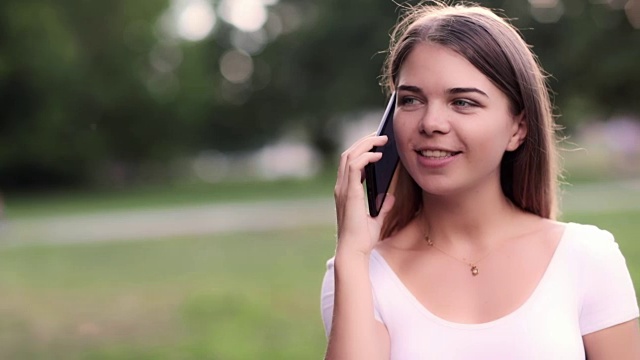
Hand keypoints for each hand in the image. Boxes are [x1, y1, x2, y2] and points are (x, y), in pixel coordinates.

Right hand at [334, 134, 395, 256]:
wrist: (354, 251)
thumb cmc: (362, 239)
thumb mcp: (376, 220)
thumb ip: (383, 207)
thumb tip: (390, 196)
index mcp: (345, 191)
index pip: (349, 162)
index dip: (361, 149)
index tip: (376, 143)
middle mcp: (341, 187)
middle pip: (348, 154)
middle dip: (364, 141)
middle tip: (381, 135)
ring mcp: (343, 189)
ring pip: (350, 155)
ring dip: (365, 144)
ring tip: (381, 139)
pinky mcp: (350, 193)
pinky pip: (354, 166)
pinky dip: (365, 157)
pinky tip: (378, 155)